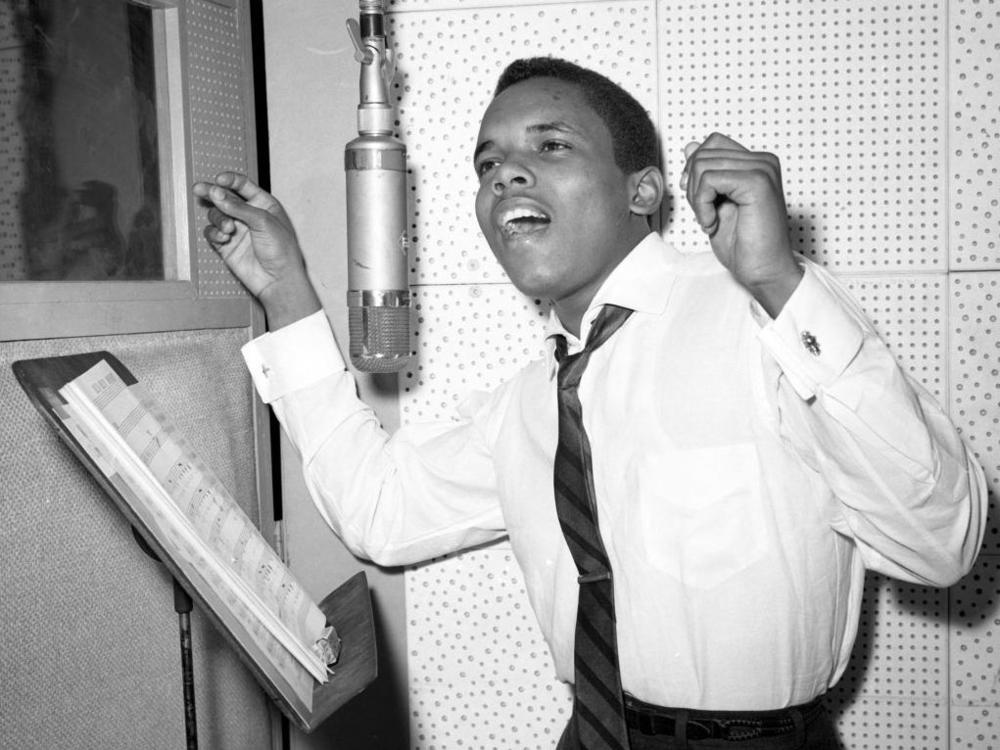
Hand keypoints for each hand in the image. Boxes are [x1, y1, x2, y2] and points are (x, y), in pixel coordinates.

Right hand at [193, 172, 319, 327]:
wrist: (278, 280)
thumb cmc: (282, 251)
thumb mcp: (264, 222)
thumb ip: (239, 207)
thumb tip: (216, 193)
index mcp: (263, 204)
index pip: (243, 185)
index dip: (229, 180)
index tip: (218, 180)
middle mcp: (248, 215)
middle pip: (225, 198)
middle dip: (212, 193)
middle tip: (199, 189)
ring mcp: (237, 230)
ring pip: (216, 215)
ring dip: (219, 219)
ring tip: (228, 229)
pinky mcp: (227, 245)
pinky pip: (212, 233)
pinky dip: (214, 233)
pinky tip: (223, 238)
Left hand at [681, 133, 801, 316]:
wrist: (763, 270)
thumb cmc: (745, 244)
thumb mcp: (714, 202)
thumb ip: (704, 174)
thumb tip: (690, 146)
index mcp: (756, 163)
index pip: (712, 143)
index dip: (695, 169)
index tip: (699, 198)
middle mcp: (763, 162)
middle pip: (703, 154)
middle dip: (694, 189)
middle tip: (707, 215)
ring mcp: (762, 169)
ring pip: (703, 166)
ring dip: (698, 199)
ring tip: (712, 219)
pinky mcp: (757, 182)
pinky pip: (709, 180)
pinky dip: (702, 205)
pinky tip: (714, 222)